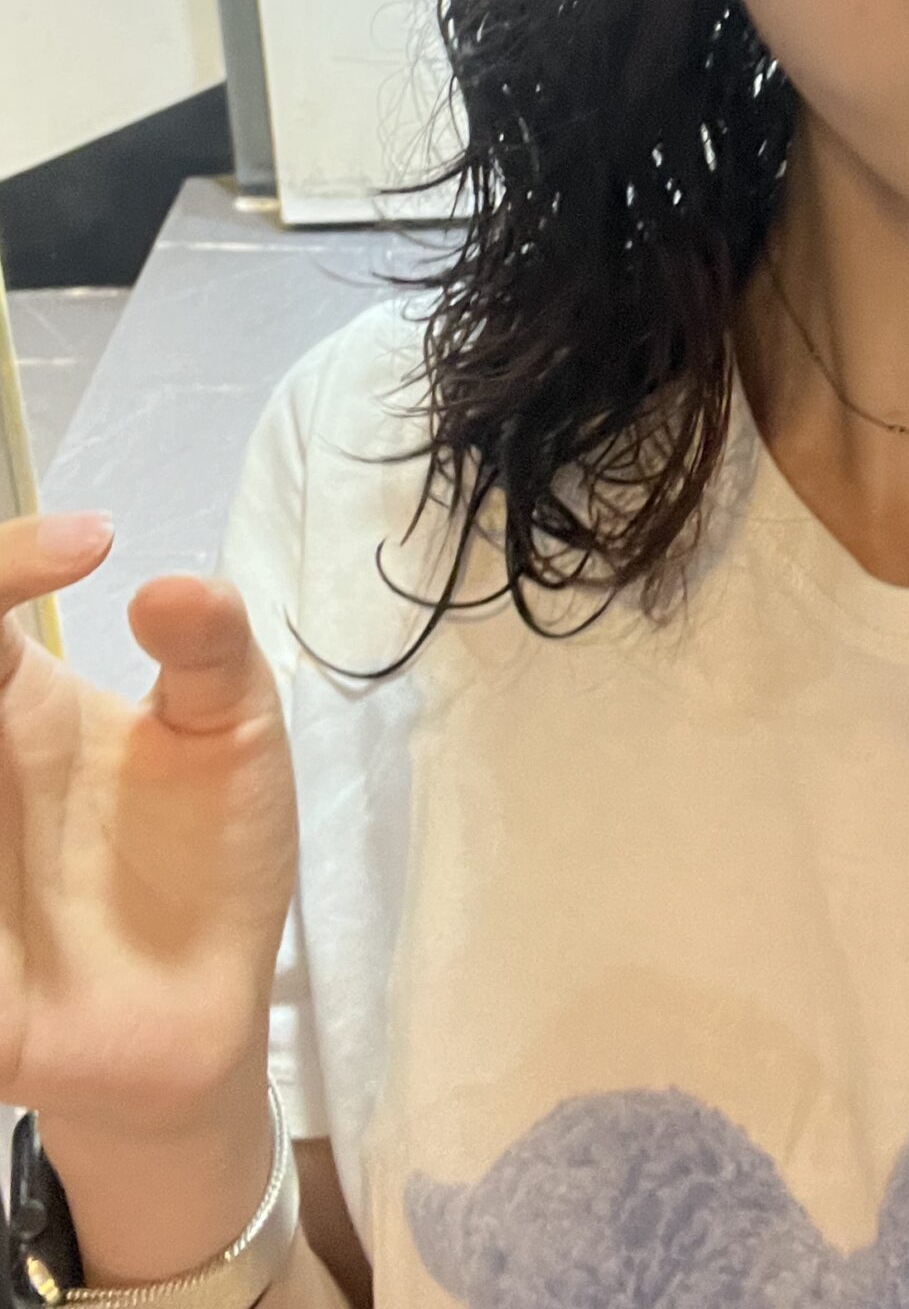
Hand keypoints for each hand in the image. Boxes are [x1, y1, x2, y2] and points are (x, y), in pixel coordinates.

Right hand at [0, 513, 295, 1154]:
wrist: (203, 1015)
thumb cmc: (212, 858)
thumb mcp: (235, 735)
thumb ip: (211, 649)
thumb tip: (166, 584)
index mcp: (11, 697)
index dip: (14, 555)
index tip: (96, 543)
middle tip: (10, 655)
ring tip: (12, 709)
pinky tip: (12, 881)